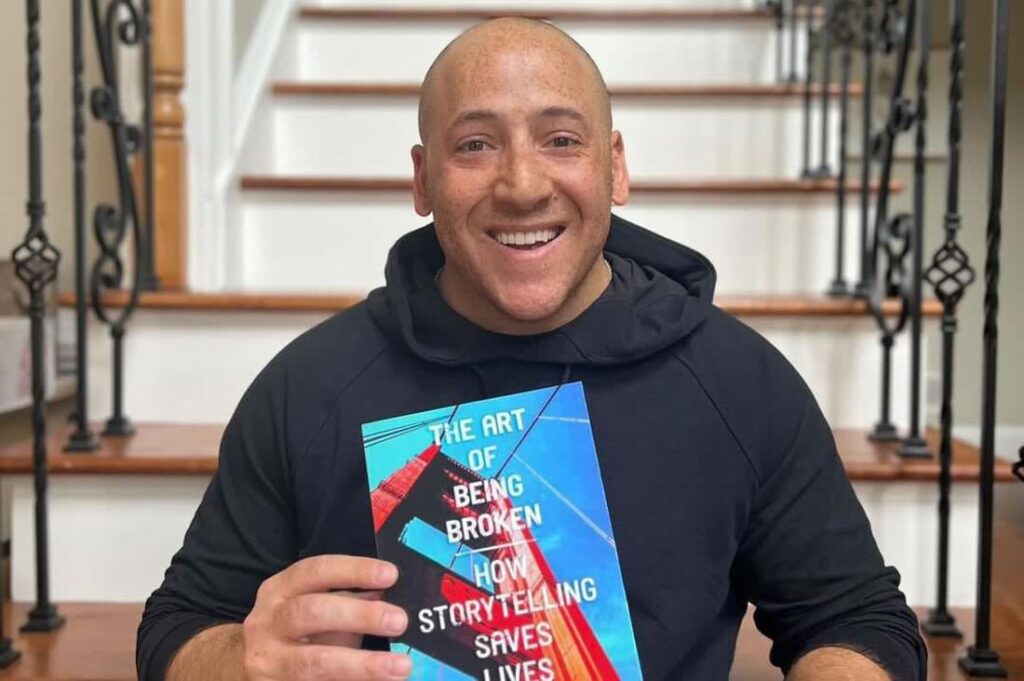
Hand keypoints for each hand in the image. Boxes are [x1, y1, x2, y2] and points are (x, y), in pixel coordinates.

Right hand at [241, 555, 411, 679]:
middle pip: (312, 612)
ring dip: (361, 664)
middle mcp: (266, 624)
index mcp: (279, 591)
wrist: (253, 671)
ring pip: (314, 662)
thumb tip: (391, 594)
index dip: (354, 570)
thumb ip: (348, 600)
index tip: (390, 575)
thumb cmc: (294, 633)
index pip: (316, 571)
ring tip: (399, 667)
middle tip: (400, 621)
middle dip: (359, 615)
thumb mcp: (316, 608)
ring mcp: (268, 663)